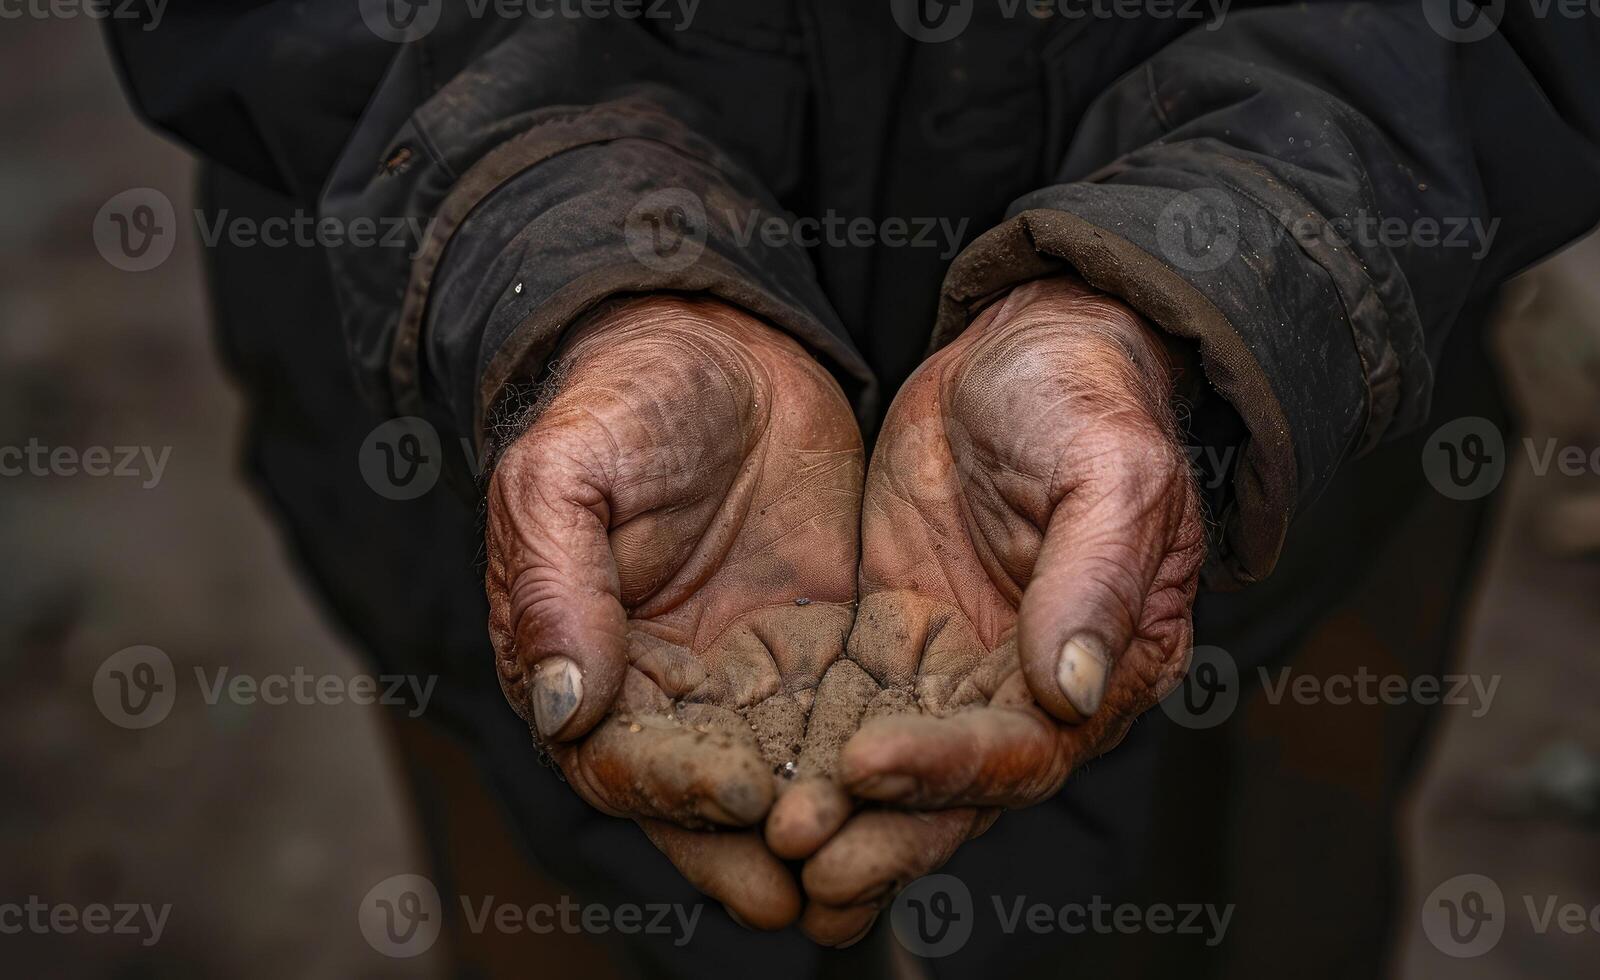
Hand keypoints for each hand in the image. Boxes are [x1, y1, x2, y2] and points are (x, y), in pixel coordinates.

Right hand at [484, 295, 862, 927]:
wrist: (714, 340)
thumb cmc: (622, 397)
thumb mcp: (567, 472)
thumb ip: (555, 585)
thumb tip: (563, 708)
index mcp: (585, 662)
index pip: (624, 758)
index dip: (677, 787)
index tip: (742, 795)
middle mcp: (667, 691)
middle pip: (703, 799)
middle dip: (752, 849)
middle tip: (811, 891)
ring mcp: (747, 675)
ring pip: (780, 778)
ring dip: (821, 831)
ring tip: (872, 877)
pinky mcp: (819, 650)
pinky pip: (847, 723)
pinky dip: (876, 772)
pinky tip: (923, 800)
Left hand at [766, 278, 1205, 943]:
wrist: (1025, 343)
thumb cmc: (1084, 395)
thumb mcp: (1109, 468)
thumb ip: (1094, 577)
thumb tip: (1071, 689)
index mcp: (1107, 662)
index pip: (1024, 744)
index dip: (949, 765)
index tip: (868, 764)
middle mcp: (1031, 690)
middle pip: (954, 785)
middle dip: (881, 828)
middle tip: (802, 859)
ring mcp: (956, 668)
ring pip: (894, 767)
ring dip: (838, 815)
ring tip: (764, 857)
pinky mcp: (894, 640)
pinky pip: (846, 711)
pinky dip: (805, 756)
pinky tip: (748, 790)